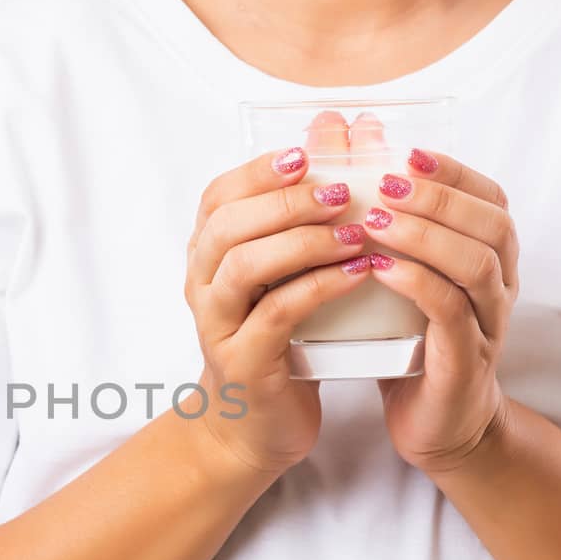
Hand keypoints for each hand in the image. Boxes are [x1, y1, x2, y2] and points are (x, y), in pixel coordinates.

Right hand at [183, 143, 371, 475]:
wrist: (255, 427)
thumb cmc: (276, 340)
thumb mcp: (283, 274)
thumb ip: (301, 214)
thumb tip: (334, 132)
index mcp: (207, 256)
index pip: (218, 196)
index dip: (259, 170)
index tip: (308, 153)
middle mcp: (201, 285)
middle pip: (228, 225)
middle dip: (287, 200)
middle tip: (342, 189)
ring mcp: (217, 325)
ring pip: (245, 266)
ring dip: (303, 240)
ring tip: (356, 229)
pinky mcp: (244, 363)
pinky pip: (277, 314)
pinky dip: (319, 287)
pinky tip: (359, 272)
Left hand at [363, 150, 517, 472]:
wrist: (433, 425)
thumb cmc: (411, 341)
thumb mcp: (401, 277)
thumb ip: (387, 223)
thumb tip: (353, 150)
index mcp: (491, 259)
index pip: (490, 198)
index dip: (454, 172)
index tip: (407, 153)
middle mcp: (500, 287)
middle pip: (491, 225)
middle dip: (439, 197)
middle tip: (385, 182)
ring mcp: (488, 324)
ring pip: (477, 266)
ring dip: (426, 236)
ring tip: (376, 220)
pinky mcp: (466, 361)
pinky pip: (452, 313)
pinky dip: (418, 284)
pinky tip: (379, 270)